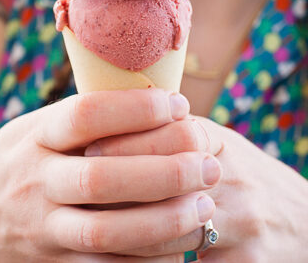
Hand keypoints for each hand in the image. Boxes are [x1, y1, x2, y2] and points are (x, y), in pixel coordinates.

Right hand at [0, 89, 220, 262]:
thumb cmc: (13, 162)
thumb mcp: (33, 128)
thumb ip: (80, 119)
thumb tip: (150, 101)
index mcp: (35, 136)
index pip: (85, 115)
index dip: (136, 108)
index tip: (178, 104)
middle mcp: (36, 181)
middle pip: (102, 177)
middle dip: (164, 171)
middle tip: (209, 164)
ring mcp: (42, 227)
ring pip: (107, 232)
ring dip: (165, 221)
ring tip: (206, 205)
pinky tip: (181, 247)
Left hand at [85, 101, 307, 260]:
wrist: (300, 219)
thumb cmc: (242, 174)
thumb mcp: (219, 143)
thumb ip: (178, 131)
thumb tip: (117, 118)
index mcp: (221, 142)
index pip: (171, 133)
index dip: (126, 140)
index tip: (88, 147)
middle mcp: (233, 176)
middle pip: (168, 178)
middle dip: (120, 183)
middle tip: (80, 187)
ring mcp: (243, 220)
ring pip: (172, 228)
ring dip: (128, 229)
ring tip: (91, 224)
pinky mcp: (248, 262)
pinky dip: (153, 262)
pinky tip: (124, 257)